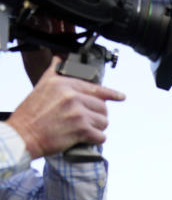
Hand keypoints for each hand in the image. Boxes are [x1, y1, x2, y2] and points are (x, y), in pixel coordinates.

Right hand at [6, 57, 124, 157]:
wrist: (23, 135)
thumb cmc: (30, 114)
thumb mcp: (41, 86)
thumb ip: (54, 73)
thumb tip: (59, 59)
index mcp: (64, 84)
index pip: (96, 88)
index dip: (111, 94)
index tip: (121, 96)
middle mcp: (72, 97)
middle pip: (103, 107)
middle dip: (96, 115)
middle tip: (85, 120)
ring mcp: (78, 113)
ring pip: (104, 122)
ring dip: (96, 128)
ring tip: (83, 129)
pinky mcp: (81, 130)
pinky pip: (101, 136)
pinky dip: (95, 139)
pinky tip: (85, 138)